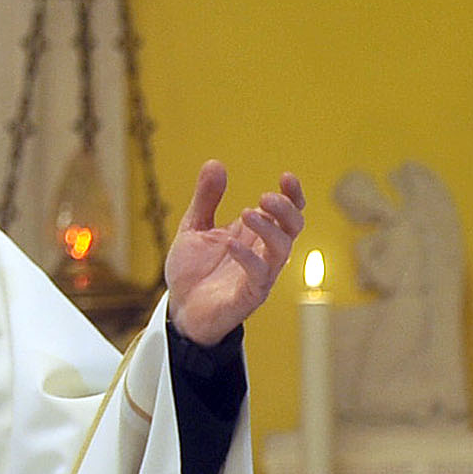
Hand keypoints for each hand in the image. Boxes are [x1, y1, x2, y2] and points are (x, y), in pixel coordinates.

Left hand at [163, 162, 304, 344]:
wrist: (179, 310)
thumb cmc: (193, 271)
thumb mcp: (194, 228)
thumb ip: (206, 199)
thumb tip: (215, 163)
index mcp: (255, 235)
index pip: (287, 212)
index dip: (293, 195)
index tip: (287, 176)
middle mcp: (263, 253)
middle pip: (293, 227)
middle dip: (285, 209)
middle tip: (265, 197)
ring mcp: (260, 275)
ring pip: (282, 250)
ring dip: (269, 229)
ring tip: (247, 212)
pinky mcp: (249, 296)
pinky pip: (259, 276)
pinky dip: (247, 258)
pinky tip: (230, 244)